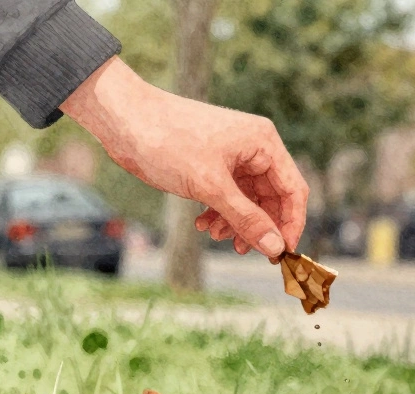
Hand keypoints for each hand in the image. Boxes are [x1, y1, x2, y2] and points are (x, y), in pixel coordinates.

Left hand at [60, 57, 306, 258]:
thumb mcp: (210, 186)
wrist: (121, 118)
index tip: (282, 253)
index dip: (291, 224)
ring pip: (248, 200)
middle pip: (272, 198)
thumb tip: (275, 248)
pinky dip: (219, 212)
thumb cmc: (167, 140)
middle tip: (242, 250)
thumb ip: (246, 219)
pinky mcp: (213, 163)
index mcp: (263, 143)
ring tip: (216, 236)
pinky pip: (229, 195)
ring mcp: (233, 155)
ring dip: (236, 222)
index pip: (293, 190)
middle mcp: (254, 147)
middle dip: (258, 226)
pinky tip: (203, 224)